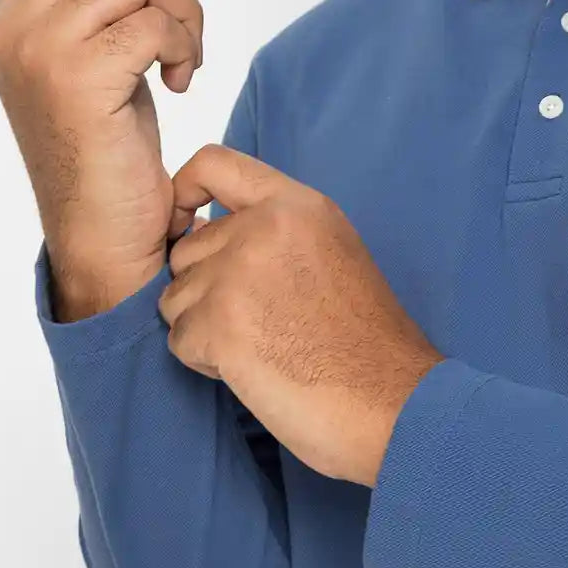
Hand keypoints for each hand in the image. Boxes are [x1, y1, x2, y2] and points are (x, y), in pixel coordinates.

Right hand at [0, 0, 202, 318]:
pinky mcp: (80, 76)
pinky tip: (180, 85)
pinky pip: (156, 25)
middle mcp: (15, 25)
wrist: (102, 233)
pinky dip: (186, 48)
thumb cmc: (106, 153)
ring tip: (186, 59)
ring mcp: (41, 48)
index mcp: (11, 14)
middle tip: (187, 33)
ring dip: (184, 13)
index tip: (175, 4)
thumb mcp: (107, 56)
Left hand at [159, 145, 445, 486]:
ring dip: (205, 331)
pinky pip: (179, 341)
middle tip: (259, 324)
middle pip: (186, 249)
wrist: (392, 403)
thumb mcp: (335, 255)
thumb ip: (279, 235)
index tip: (186, 223)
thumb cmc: (368, 346)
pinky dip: (206, 364)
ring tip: (263, 349)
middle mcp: (263, 229)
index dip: (185, 192)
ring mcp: (237, 275)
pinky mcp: (219, 325)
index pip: (214, 164)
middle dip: (204, 290)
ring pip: (175, 299)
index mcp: (298, 207)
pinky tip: (256, 371)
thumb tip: (209, 235)